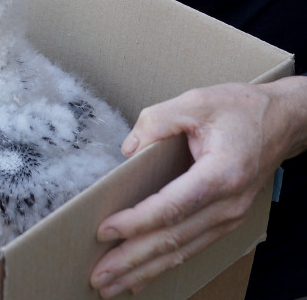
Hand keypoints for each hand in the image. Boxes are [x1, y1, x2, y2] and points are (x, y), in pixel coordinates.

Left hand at [90, 78, 306, 297]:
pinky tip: (142, 276)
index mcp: (222, 174)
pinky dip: (165, 264)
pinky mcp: (226, 220)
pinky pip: (192, 247)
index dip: (137, 221)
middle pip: (175, 239)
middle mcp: (228, 204)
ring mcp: (230, 217)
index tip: (106, 230)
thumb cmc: (241, 109)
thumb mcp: (197, 101)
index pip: (173, 206)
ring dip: (145, 269)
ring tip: (111, 284)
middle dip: (134, 259)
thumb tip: (129, 149)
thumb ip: (158, 120)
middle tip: (100, 276)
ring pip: (182, 250)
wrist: (282, 122)